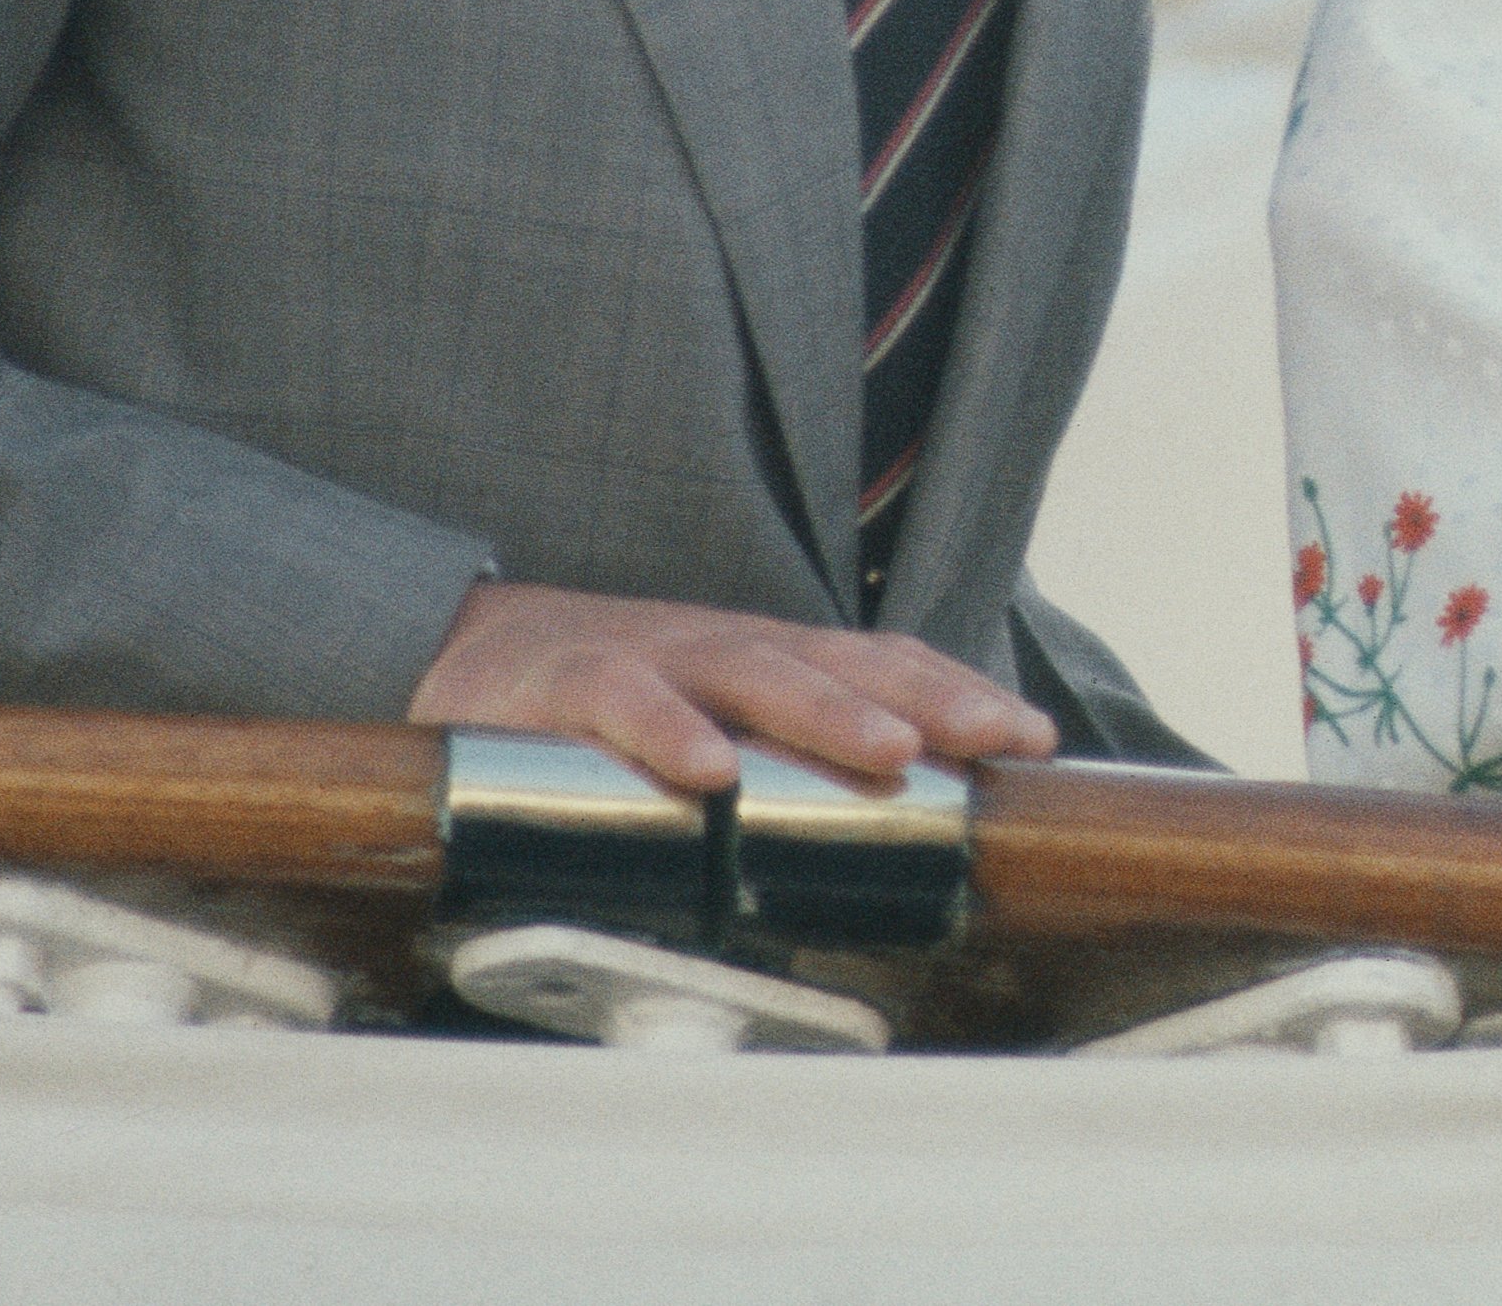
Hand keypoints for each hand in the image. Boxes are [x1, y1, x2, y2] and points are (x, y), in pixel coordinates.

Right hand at [404, 580, 1056, 795]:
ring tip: (892, 749)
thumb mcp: (713, 722)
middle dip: (929, 698)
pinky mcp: (566, 682)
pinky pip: (622, 700)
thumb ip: (787, 767)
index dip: (960, 692)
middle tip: (997, 737)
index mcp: (770, 660)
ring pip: (751, 673)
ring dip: (828, 711)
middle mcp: (726, 648)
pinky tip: (710, 769)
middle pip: (842, 663)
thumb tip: (886, 853)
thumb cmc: (615, 704)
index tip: (1036, 737)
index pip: (884, 664)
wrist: (466, 650)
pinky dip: (666, 731)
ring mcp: (652, 657)